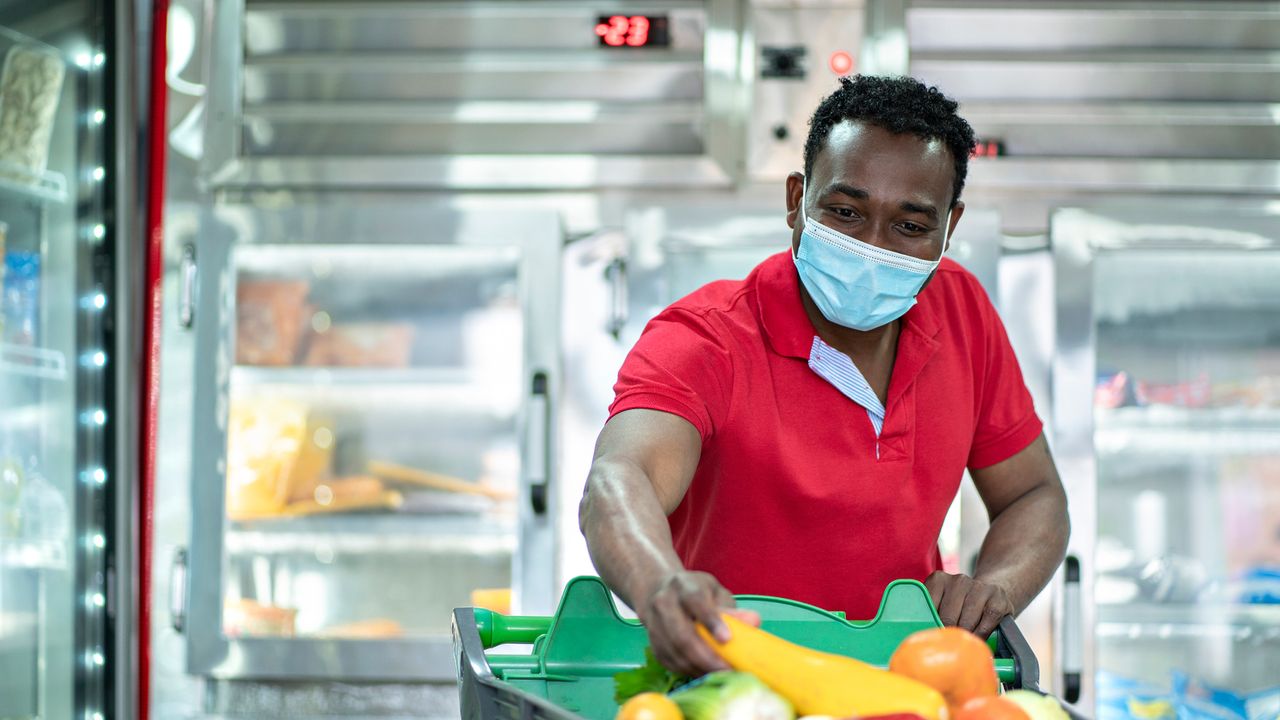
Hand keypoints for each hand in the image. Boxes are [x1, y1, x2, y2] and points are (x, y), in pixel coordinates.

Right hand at [637, 570, 759, 676]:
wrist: (658, 592)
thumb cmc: (694, 592)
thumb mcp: (715, 593)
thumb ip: (732, 609)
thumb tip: (754, 621)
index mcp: (683, 586)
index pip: (696, 602)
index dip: (711, 621)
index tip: (727, 639)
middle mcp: (664, 603)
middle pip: (682, 635)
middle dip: (706, 657)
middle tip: (727, 670)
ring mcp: (654, 624)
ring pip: (675, 652)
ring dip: (699, 668)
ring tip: (721, 674)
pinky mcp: (653, 643)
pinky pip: (671, 662)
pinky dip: (689, 671)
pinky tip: (705, 672)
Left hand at [924, 571, 1014, 639]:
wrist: (992, 590)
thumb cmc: (960, 602)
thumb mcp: (941, 601)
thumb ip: (928, 612)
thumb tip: (918, 634)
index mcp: (939, 579)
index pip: (928, 607)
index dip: (930, 626)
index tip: (932, 637)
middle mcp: (959, 581)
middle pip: (947, 617)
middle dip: (947, 634)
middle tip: (947, 646)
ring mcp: (979, 588)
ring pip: (966, 622)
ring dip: (964, 636)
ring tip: (962, 643)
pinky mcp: (997, 600)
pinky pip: (985, 625)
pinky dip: (980, 636)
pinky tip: (977, 639)